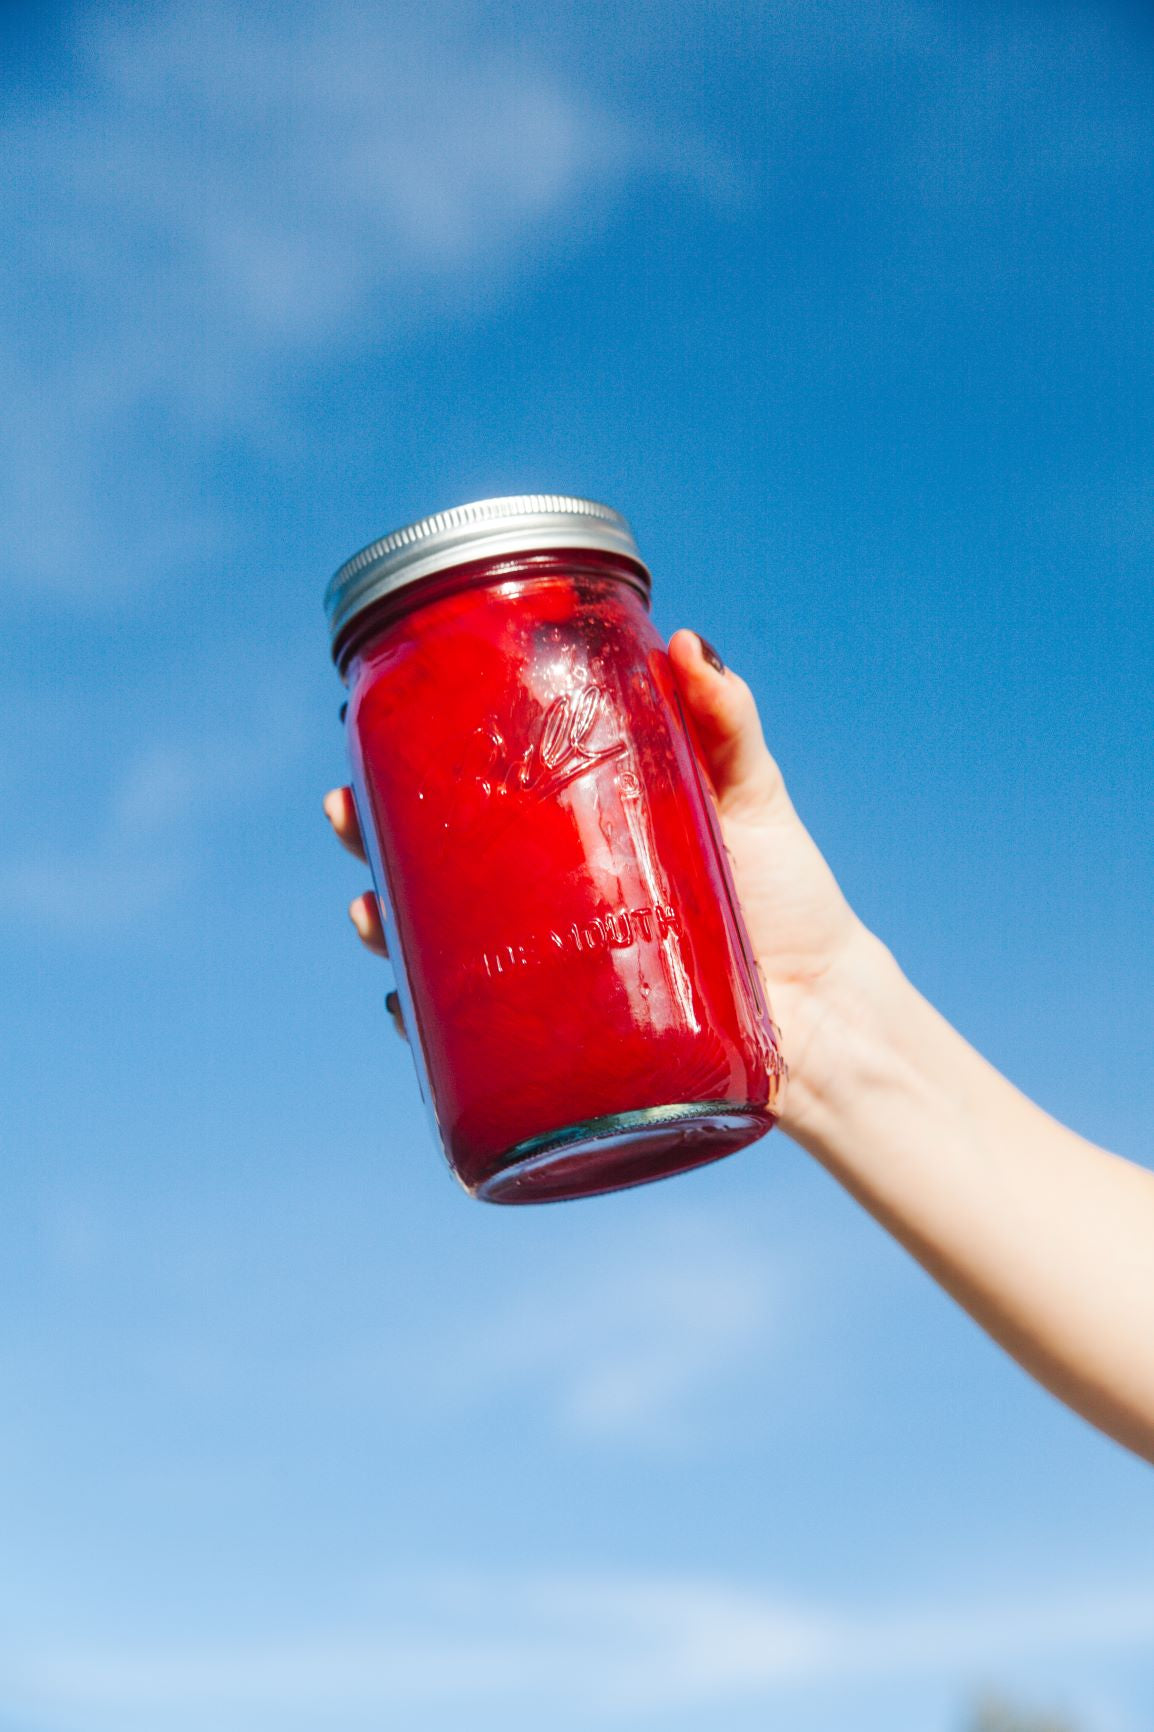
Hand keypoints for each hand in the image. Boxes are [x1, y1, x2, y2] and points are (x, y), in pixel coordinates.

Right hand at [324, 630, 871, 1131]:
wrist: (826, 1013)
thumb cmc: (788, 896)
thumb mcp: (750, 795)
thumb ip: (726, 720)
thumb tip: (688, 643)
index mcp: (574, 832)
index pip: (475, 791)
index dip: (411, 767)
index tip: (366, 735)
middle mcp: (547, 899)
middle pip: (434, 865)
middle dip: (372, 839)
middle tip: (346, 816)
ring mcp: (547, 970)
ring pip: (437, 947)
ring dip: (387, 929)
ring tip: (370, 912)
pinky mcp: (561, 1041)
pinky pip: (471, 1037)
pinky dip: (427, 1027)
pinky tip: (403, 1010)